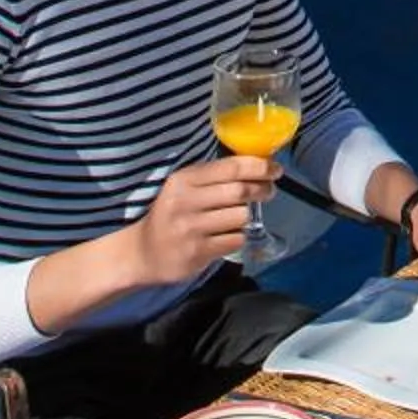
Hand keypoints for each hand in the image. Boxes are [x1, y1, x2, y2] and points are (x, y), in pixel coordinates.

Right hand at [131, 157, 274, 284]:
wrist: (142, 253)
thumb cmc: (170, 214)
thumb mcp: (183, 188)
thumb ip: (213, 177)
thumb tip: (257, 165)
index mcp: (184, 179)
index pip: (230, 167)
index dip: (258, 167)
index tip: (275, 169)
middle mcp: (185, 202)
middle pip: (239, 191)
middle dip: (261, 189)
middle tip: (269, 191)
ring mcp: (191, 229)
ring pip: (240, 217)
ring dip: (246, 216)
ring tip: (240, 216)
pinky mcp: (196, 253)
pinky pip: (234, 240)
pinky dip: (237, 237)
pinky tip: (228, 235)